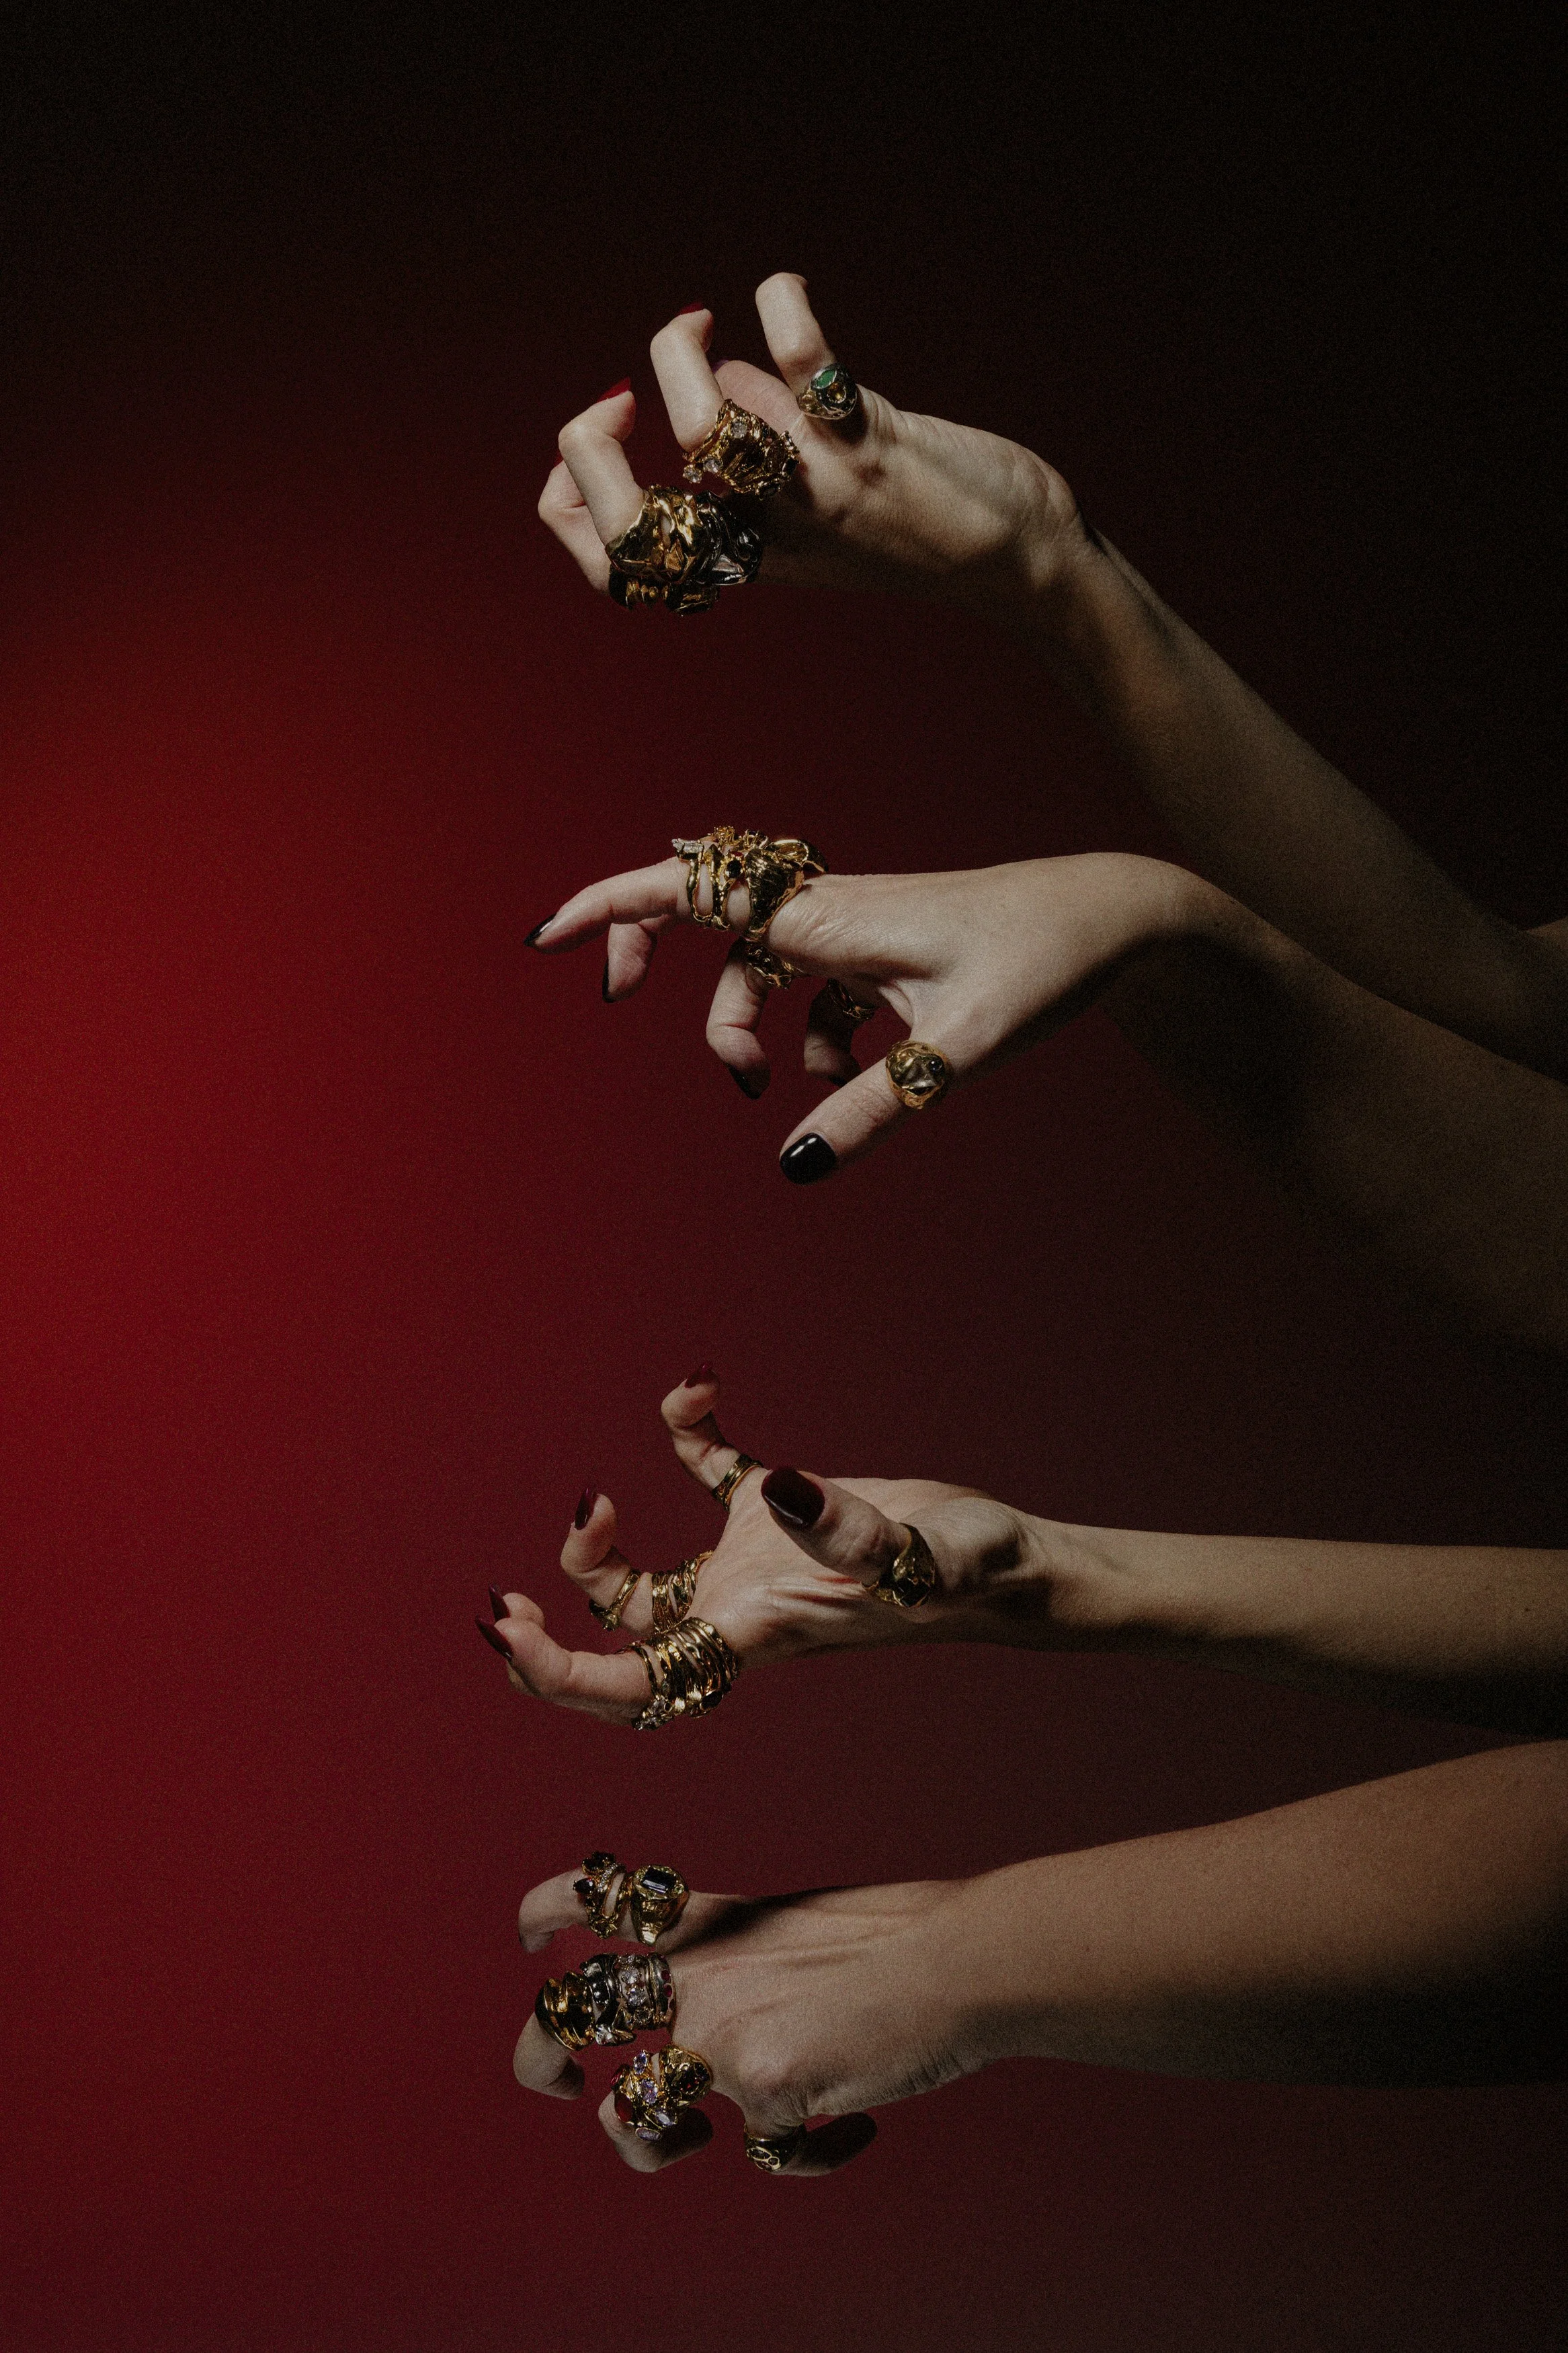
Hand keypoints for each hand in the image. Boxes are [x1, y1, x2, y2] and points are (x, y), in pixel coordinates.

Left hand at [476, 1369, 1032, 1724]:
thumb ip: (846, 1529)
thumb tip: (773, 1487)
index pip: (633, 1683)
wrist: (1013, 1564)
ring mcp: (751, 1567)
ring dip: (596, 1553)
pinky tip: (695, 1391)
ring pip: (643, 1586)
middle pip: (617, 1650)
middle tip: (501, 1607)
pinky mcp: (776, 1515)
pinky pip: (707, 1478)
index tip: (510, 1634)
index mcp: (751, 1634)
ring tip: (592, 1501)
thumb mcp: (917, 1553)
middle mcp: (736, 1611)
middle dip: (549, 1642)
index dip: (559, 1675)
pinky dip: (686, 1438)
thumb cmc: (972, 1576)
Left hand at [514, 1863, 975, 2173]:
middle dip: (541, 2059)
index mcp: (707, 1921)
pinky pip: (764, 2153)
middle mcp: (695, 1972)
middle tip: (563, 2083)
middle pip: (564, 2015)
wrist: (952, 1962)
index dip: (548, 1914)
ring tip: (697, 2137)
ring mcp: (719, 2032)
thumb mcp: (791, 1929)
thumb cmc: (895, 1944)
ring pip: (629, 2119)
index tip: (532, 1937)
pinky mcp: (760, 2088)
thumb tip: (705, 2044)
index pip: (596, 1896)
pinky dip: (810, 2152)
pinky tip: (852, 2128)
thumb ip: (737, 1966)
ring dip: (655, 2143)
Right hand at [530, 845, 1201, 1178]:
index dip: (611, 907)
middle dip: (647, 952)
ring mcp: (854, 930)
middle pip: (700, 914)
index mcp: (827, 915)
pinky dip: (812, 1043)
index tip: (547, 937)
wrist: (1115, 920)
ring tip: (779, 1091)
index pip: (692, 890)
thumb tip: (794, 1163)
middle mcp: (828, 909)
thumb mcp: (959, 1049)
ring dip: (743, 1028)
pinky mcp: (883, 956)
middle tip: (611, 1000)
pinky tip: (851, 1085)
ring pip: (756, 968)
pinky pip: (815, 996)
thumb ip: (876, 1108)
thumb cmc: (1043, 962)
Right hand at [538, 272, 1089, 616]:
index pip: (618, 568)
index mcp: (745, 561)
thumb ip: (756, 450)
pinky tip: (787, 291)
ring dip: (682, 353)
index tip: (598, 443)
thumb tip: (714, 373)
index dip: (570, 508)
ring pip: (706, 421)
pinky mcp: (871, 439)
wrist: (1023, 561)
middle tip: (623, 395)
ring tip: (703, 321)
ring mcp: (816, 488)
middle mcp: (769, 535)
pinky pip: (803, 357)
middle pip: (636, 513)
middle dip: (588, 446)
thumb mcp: (820, 510)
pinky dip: (783, 303)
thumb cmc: (921, 525)